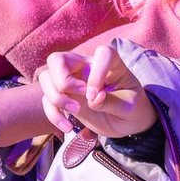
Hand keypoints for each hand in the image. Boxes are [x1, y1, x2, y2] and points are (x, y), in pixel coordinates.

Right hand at [38, 43, 155, 137]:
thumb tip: (92, 99)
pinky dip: (53, 114)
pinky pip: (47, 100)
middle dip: (62, 80)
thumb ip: (111, 101)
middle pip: (58, 58)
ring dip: (55, 97)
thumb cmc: (132, 108)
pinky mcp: (65, 97)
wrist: (127, 122)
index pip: (102, 53)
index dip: (98, 72)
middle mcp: (87, 67)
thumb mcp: (129, 107)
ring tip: (75, 112)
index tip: (98, 95)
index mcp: (110, 63)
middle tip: (79, 99)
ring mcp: (73, 81)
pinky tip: (67, 127)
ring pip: (46, 77)